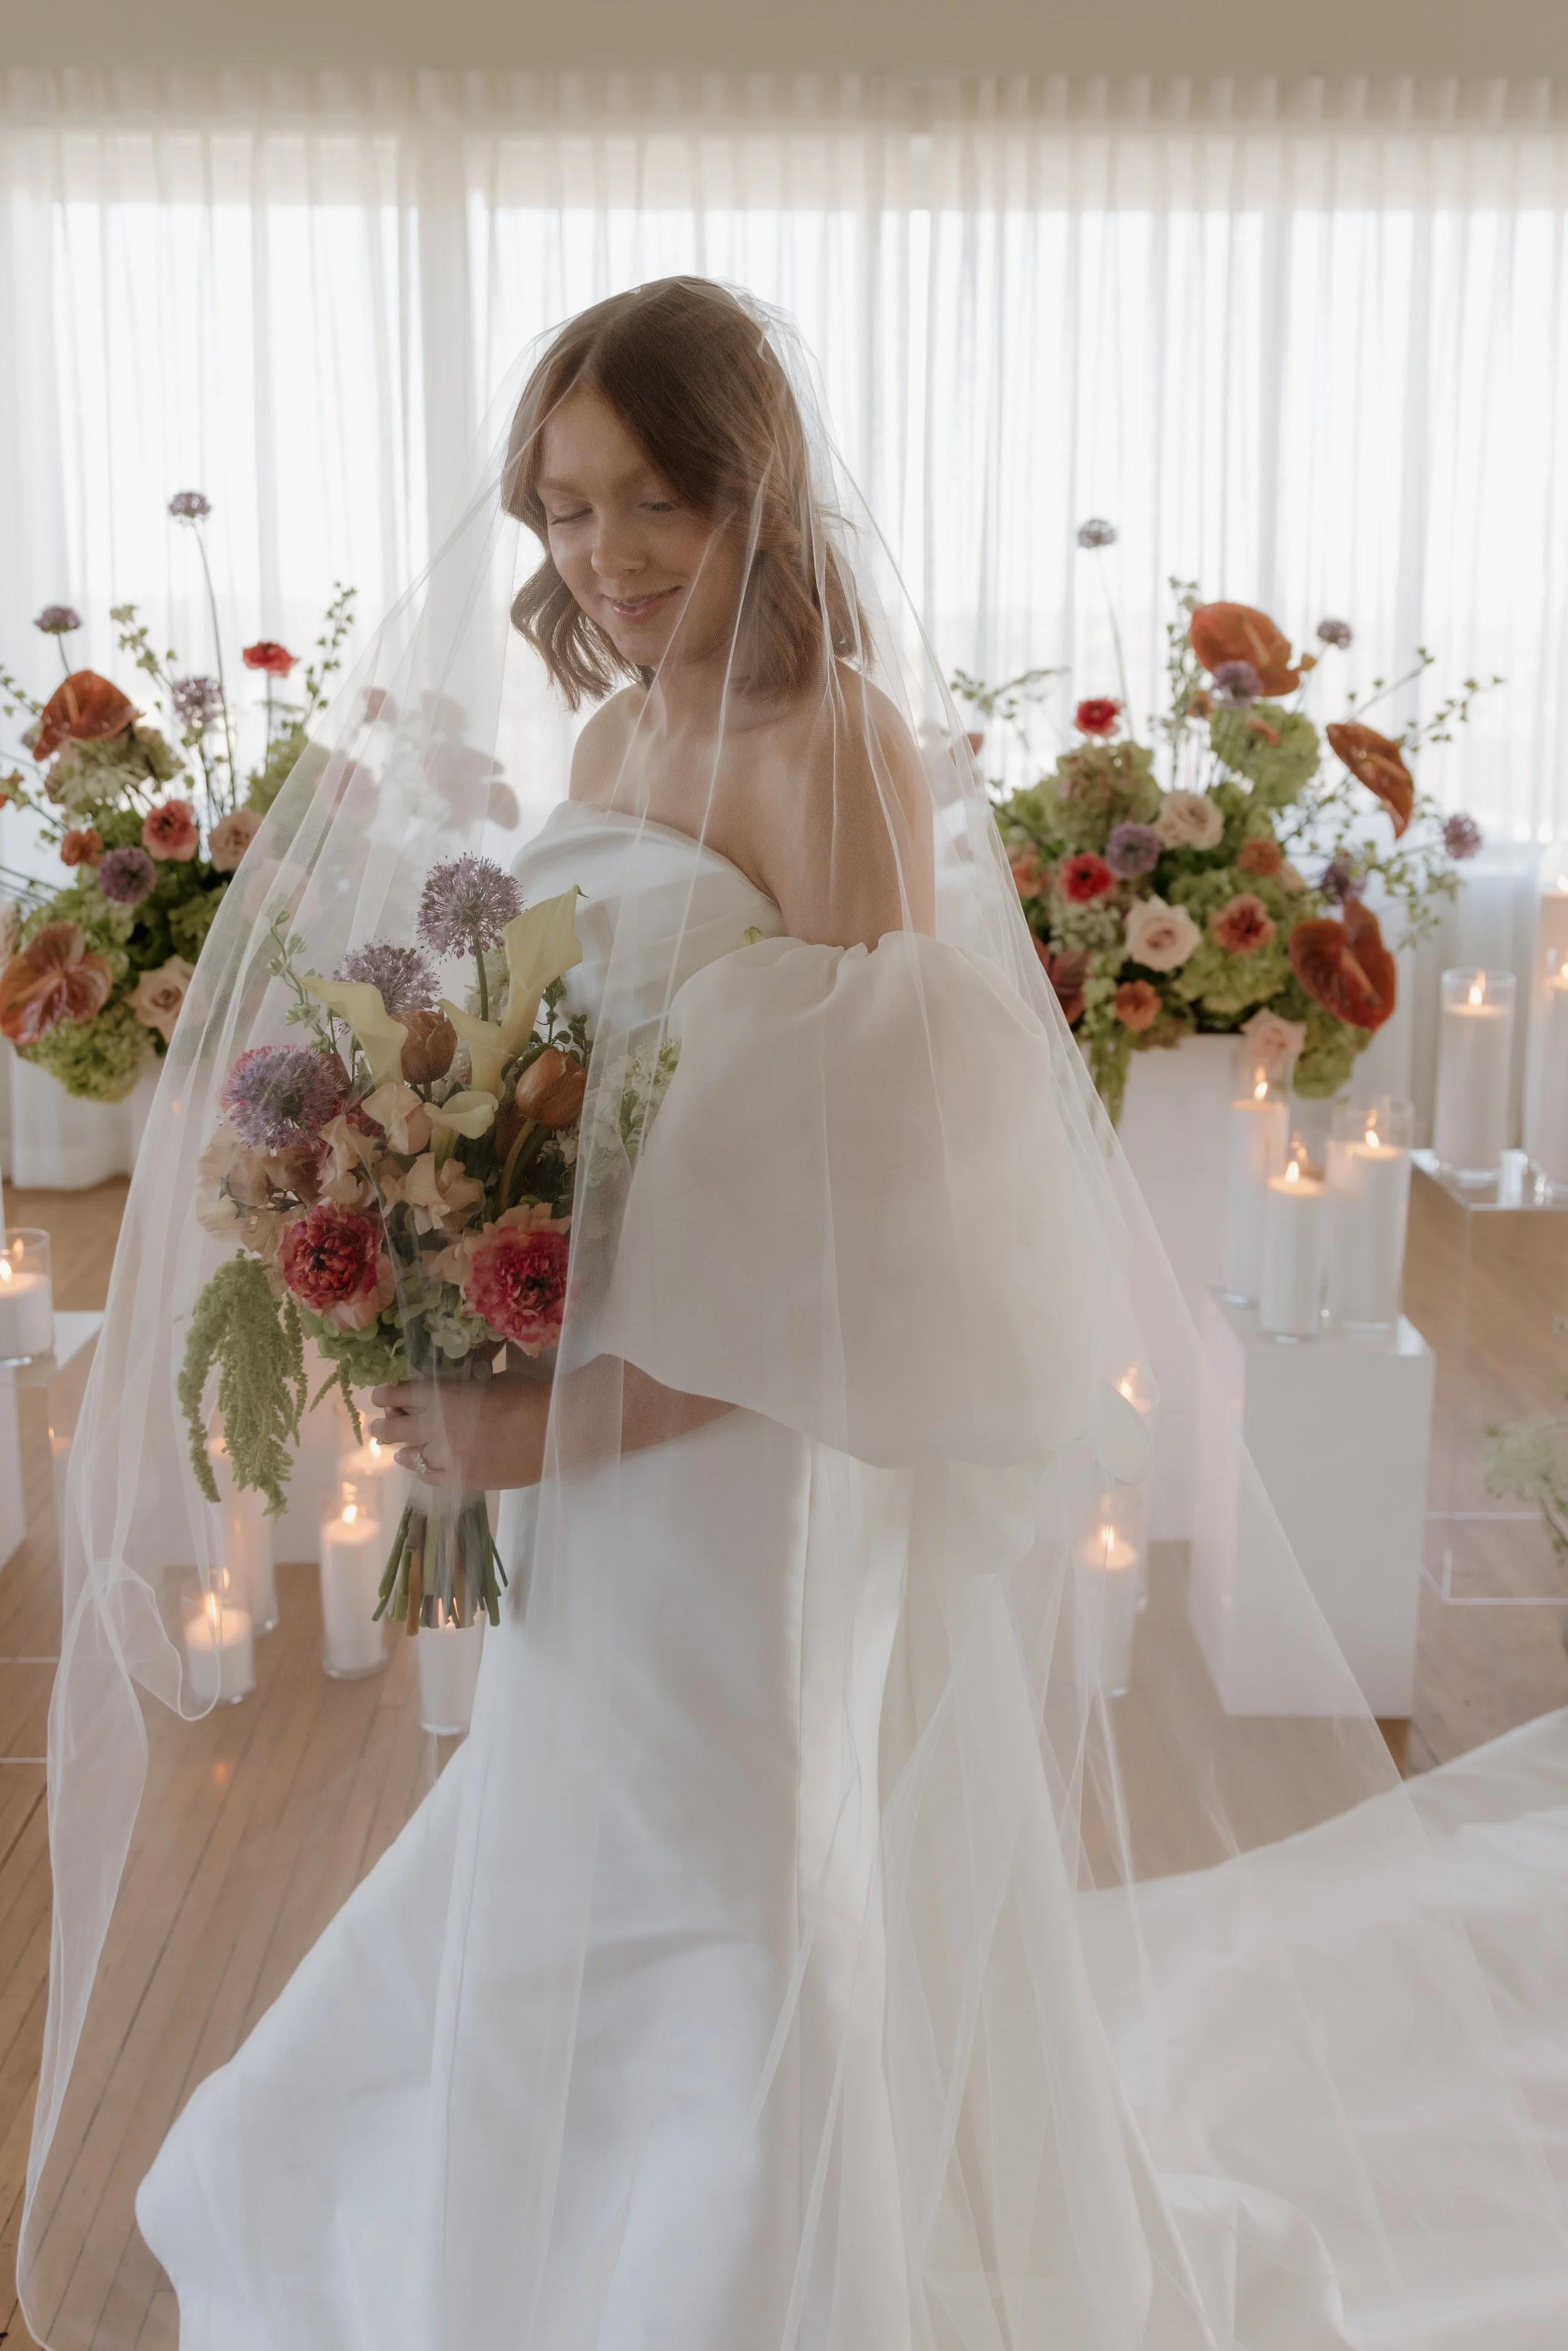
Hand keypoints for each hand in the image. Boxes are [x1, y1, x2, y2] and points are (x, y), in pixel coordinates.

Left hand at [370, 1369, 550, 1490]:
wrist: (552, 1430)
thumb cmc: (527, 1395)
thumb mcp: (488, 1380)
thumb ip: (461, 1389)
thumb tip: (452, 1394)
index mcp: (440, 1394)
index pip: (396, 1393)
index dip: (384, 1394)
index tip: (381, 1395)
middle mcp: (434, 1426)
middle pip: (391, 1428)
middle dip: (382, 1425)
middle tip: (380, 1426)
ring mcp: (445, 1456)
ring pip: (407, 1455)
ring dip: (403, 1450)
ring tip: (402, 1451)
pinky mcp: (460, 1479)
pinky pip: (428, 1477)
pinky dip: (423, 1470)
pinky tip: (424, 1466)